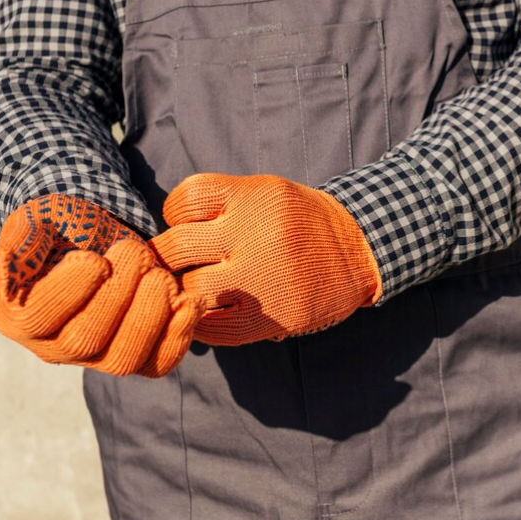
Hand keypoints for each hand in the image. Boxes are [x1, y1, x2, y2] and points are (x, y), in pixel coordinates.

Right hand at [0, 193, 204, 376]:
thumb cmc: (63, 227)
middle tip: (135, 253)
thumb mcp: (37, 219)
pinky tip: (188, 302)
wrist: (101, 236)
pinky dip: (178, 336)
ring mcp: (97, 359)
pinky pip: (157, 363)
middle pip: (84, 342)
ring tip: (161, 276)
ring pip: (123, 359)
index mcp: (18, 319)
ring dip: (149, 315)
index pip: (39, 319)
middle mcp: (54, 348)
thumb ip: (23, 238)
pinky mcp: (136, 357)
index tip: (96, 259)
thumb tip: (9, 267)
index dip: (70, 291)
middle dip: (116, 296)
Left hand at [149, 174, 381, 345]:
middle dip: (168, 256)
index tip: (188, 223)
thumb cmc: (299, 220)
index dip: (176, 214)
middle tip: (176, 262)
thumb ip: (218, 203)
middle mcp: (254, 237)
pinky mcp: (267, 319)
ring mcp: (259, 281)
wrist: (358, 253)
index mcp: (252, 199)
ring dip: (184, 289)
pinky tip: (210, 310)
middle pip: (175, 247)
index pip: (182, 202)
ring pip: (189, 289)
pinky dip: (200, 321)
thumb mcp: (265, 191)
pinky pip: (211, 328)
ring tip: (196, 285)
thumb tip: (162, 232)